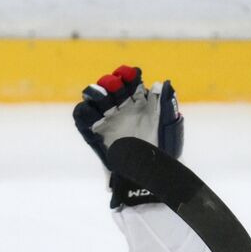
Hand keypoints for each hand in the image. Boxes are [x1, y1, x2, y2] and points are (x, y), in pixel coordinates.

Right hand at [73, 65, 182, 206]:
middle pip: (110, 86)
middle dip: (112, 82)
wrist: (148, 176)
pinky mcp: (96, 133)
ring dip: (97, 93)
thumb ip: (165, 104)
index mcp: (140, 104)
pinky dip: (84, 111)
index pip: (130, 82)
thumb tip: (161, 83)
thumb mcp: (167, 126)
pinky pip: (83, 117)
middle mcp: (122, 109)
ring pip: (95, 98)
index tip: (132, 76)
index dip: (129, 75)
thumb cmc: (162, 152)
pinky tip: (93, 112)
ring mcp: (108, 120)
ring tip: (104, 98)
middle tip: (116, 86)